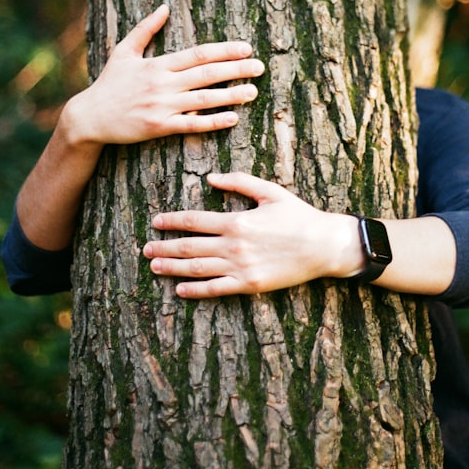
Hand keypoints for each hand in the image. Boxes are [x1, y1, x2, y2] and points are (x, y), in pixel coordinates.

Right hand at [62, 5, 263, 146]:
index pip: (198, 54)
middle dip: (236, 69)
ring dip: (231, 95)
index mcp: (157, 64)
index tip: (246, 48)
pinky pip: (192, 124)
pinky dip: (213, 121)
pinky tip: (233, 118)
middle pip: (206, 74)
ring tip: (253, 91)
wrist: (89, 117)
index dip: (224, 50)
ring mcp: (162, 106)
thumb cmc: (108, 83)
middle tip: (260, 67)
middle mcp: (162, 84)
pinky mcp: (159, 127)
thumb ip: (145, 29)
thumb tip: (164, 7)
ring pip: (203, 99)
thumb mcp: (123, 51)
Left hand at [143, 172, 361, 296]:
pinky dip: (195, 290)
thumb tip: (210, 177)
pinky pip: (216, 289)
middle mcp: (234, 245)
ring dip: (172, 268)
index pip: (194, 221)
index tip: (156, 222)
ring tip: (154, 267)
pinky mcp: (249, 285)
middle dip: (165, 247)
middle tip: (145, 248)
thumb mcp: (270, 191)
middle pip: (189, 246)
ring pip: (197, 268)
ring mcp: (240, 267)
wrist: (323, 245)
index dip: (172, 221)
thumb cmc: (298, 216)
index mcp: (237, 220)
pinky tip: (180, 290)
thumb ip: (239, 182)